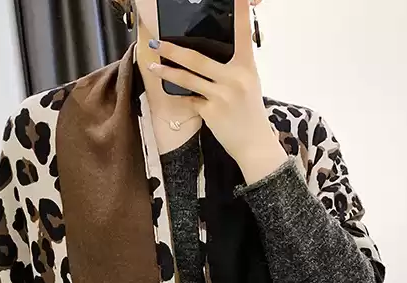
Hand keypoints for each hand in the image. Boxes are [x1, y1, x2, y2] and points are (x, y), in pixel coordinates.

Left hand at [147, 0, 286, 183]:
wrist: (254, 144)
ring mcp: (221, 96)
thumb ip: (234, 68)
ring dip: (167, 71)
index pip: (243, 34)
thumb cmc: (250, 113)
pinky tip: (170, 89)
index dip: (240, 12)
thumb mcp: (249, 84)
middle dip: (173, 49)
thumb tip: (211, 58)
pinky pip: (189, 99)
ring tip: (152, 64)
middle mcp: (234, 78)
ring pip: (188, 78)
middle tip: (157, 41)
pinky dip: (180, 95)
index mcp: (247, 67)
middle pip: (197, 58)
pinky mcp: (210, 112)